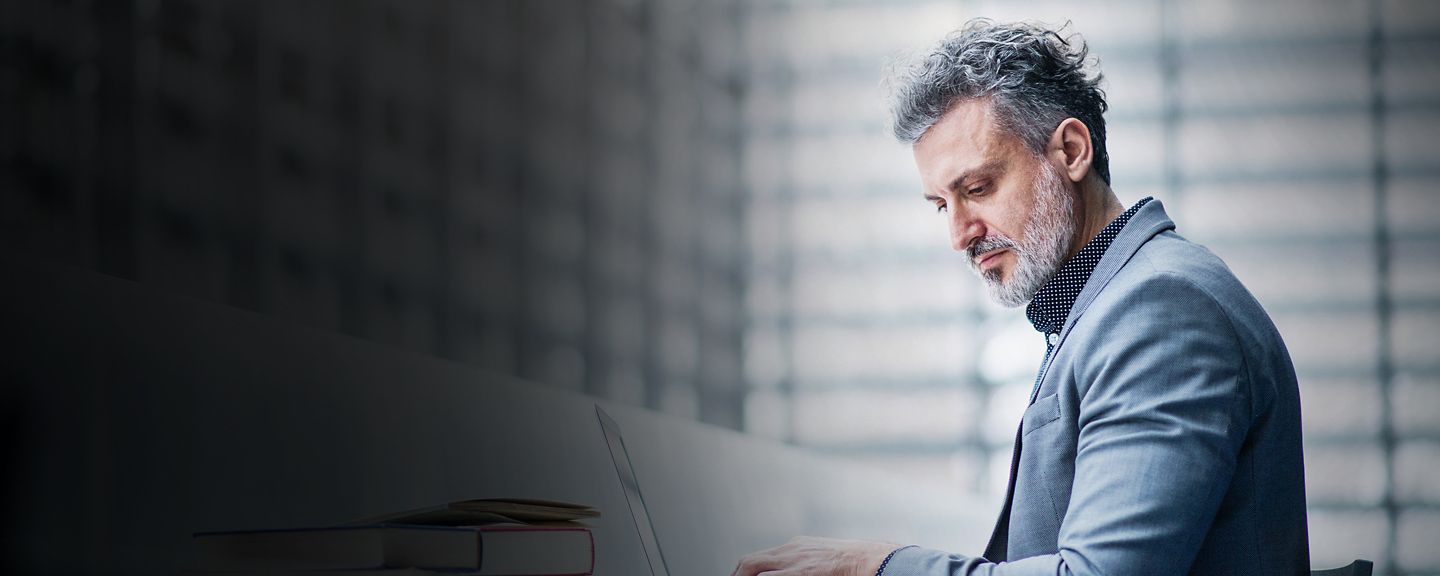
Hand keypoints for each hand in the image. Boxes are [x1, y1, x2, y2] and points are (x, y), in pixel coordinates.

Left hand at [731, 536, 899, 575]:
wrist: (873, 560)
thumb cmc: (854, 563)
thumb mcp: (824, 557)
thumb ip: (805, 563)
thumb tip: (793, 573)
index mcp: (796, 547)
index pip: (759, 558)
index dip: (745, 571)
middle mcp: (790, 551)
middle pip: (749, 562)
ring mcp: (793, 562)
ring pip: (753, 568)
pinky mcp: (800, 573)